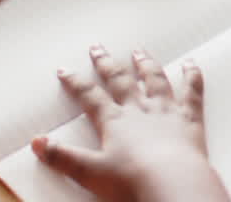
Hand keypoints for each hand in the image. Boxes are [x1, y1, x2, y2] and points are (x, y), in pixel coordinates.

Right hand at [32, 47, 229, 201]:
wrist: (172, 182)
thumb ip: (63, 157)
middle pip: (120, 80)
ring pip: (154, 79)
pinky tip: (191, 65)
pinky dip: (192, 75)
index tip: (65, 71)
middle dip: (107, 64)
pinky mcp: (189, 118)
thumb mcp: (90, 172)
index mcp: (115, 120)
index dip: (75, 83)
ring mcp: (166, 110)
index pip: (90, 96)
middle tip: (98, 48)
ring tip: (139, 51)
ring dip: (146, 64)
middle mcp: (140, 109)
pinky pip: (192, 91)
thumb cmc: (133, 180)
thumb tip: (38, 144)